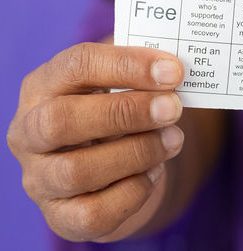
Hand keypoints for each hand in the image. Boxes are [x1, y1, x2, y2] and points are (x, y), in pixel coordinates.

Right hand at [7, 42, 184, 241]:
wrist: (103, 160)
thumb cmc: (111, 106)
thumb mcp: (116, 81)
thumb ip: (138, 73)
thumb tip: (172, 70)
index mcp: (42, 84)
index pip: (76, 65)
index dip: (127, 65)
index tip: (172, 71)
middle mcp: (29, 132)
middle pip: (62, 120)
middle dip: (125, 112)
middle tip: (172, 107)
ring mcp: (38, 178)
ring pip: (76, 171)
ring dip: (136, 152)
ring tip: (173, 138)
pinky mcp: (59, 216)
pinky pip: (93, 213)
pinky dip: (133, 191)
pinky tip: (156, 170)